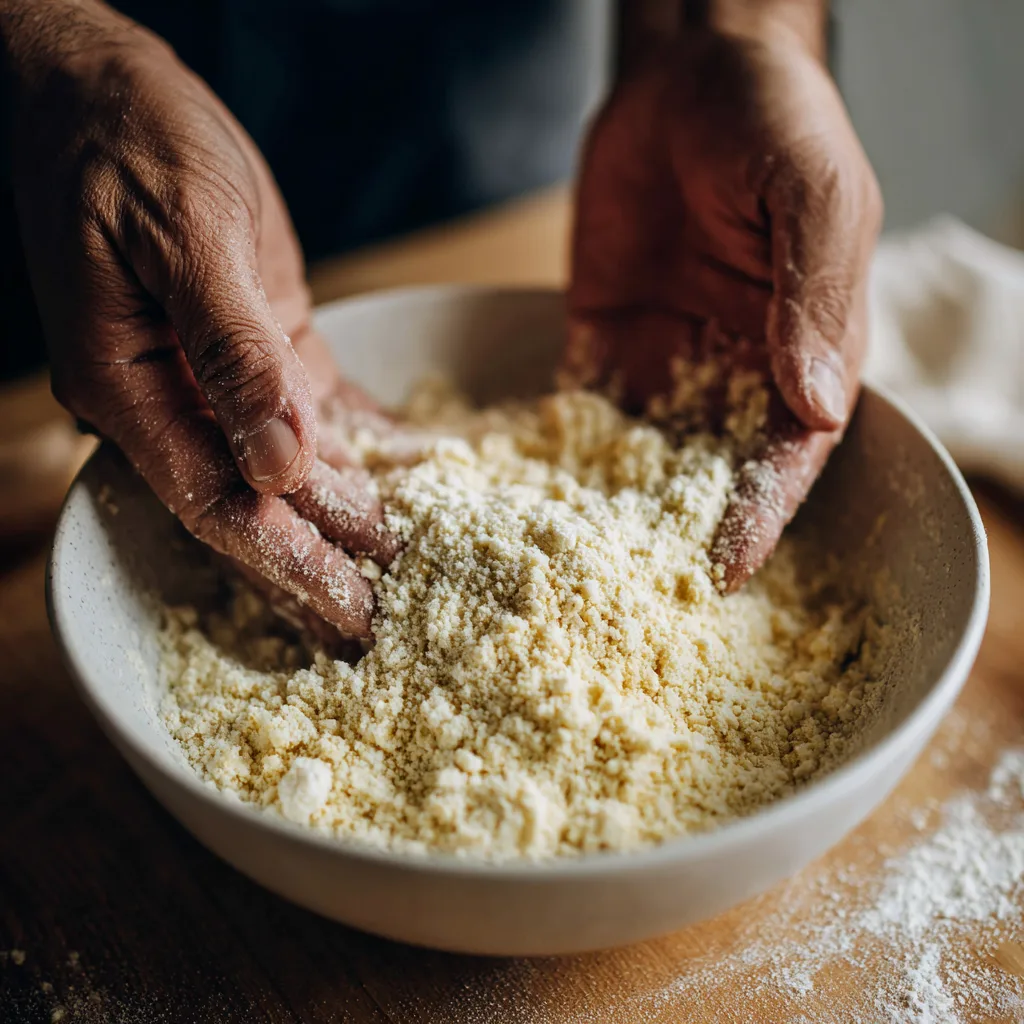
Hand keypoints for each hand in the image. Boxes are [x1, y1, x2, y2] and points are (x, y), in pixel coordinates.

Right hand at [5, 0, 395, 635]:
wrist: (109, 87)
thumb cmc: (133, 143)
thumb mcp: (186, 237)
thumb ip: (231, 353)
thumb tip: (281, 463)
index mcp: (132, 387)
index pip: (215, 502)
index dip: (283, 561)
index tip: (346, 609)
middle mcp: (171, 398)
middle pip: (249, 505)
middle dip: (313, 563)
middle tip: (377, 621)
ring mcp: (214, 375)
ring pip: (283, 468)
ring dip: (338, 517)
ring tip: (399, 566)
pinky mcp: (257, 346)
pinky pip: (310, 410)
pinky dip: (356, 442)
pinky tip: (402, 472)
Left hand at [567, 18, 881, 589]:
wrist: (688, 75)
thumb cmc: (772, 121)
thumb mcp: (813, 195)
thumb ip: (814, 297)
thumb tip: (816, 407)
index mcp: (804, 354)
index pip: (785, 456)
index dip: (759, 515)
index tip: (723, 569)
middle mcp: (734, 374)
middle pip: (709, 474)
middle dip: (677, 534)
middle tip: (631, 596)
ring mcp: (665, 364)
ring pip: (640, 458)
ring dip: (608, 512)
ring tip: (563, 569)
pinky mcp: (602, 344)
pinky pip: (579, 413)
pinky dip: (555, 457)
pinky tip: (519, 500)